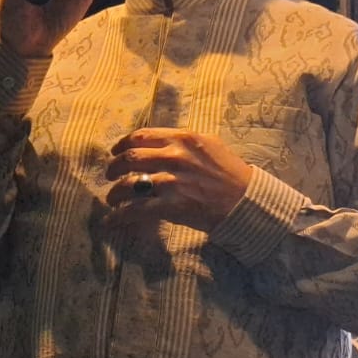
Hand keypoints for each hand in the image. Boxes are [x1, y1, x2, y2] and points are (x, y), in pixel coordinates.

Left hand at [103, 128, 252, 233]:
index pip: (142, 136)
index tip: (116, 151)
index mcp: (184, 139)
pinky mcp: (172, 206)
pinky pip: (136, 210)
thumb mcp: (209, 146)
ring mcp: (172, 182)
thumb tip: (160, 144)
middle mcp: (176, 156)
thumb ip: (183, 143)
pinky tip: (112, 221)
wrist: (246, 201)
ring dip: (115, 193)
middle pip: (130, 158)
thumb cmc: (231, 174)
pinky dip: (119, 217)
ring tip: (112, 198)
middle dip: (114, 167)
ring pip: (129, 184)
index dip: (123, 144)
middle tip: (110, 175)